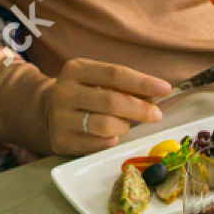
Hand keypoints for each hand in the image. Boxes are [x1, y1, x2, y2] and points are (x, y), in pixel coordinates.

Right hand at [44, 59, 169, 155]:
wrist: (48, 112)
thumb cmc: (86, 93)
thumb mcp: (100, 80)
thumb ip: (127, 85)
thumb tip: (158, 92)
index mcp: (76, 69)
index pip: (115, 73)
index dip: (143, 82)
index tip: (166, 89)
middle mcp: (64, 92)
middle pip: (112, 101)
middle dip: (140, 109)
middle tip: (156, 114)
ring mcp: (60, 118)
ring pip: (107, 125)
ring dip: (124, 126)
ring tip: (124, 123)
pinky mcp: (62, 141)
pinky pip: (101, 143)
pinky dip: (113, 139)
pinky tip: (108, 134)